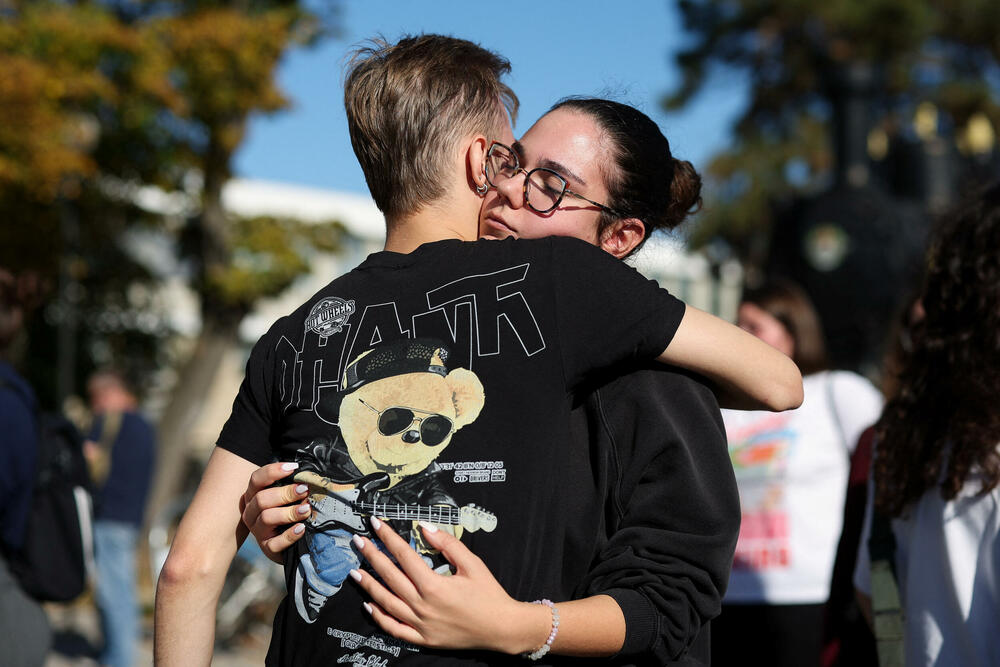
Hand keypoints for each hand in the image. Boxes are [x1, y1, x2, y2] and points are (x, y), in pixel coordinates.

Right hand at [239, 461, 310, 562]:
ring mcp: (257, 531)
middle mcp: (251, 512)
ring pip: (266, 518)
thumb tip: (309, 475)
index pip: (256, 479)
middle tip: (304, 490)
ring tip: (306, 509)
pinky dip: (289, 535)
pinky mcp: (267, 548)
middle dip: (285, 493)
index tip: (293, 468)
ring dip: (288, 512)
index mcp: (254, 495)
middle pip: (261, 499)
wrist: (289, 542)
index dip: (272, 471)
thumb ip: (292, 485)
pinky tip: (301, 528)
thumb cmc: (288, 511)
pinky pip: (275, 543)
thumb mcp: (287, 497)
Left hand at [351, 518, 550, 654]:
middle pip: (390, 576)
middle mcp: (423, 605)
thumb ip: (447, 544)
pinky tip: (369, 605)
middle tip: (359, 542)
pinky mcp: (422, 638)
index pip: (404, 555)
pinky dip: (379, 617)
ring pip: (386, 602)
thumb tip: (425, 527)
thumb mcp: (472, 564)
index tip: (376, 525)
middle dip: (372, 556)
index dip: (388, 538)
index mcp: (434, 585)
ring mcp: (420, 624)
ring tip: (355, 571)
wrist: (501, 628)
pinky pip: (394, 628)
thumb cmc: (489, 595)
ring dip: (368, 585)